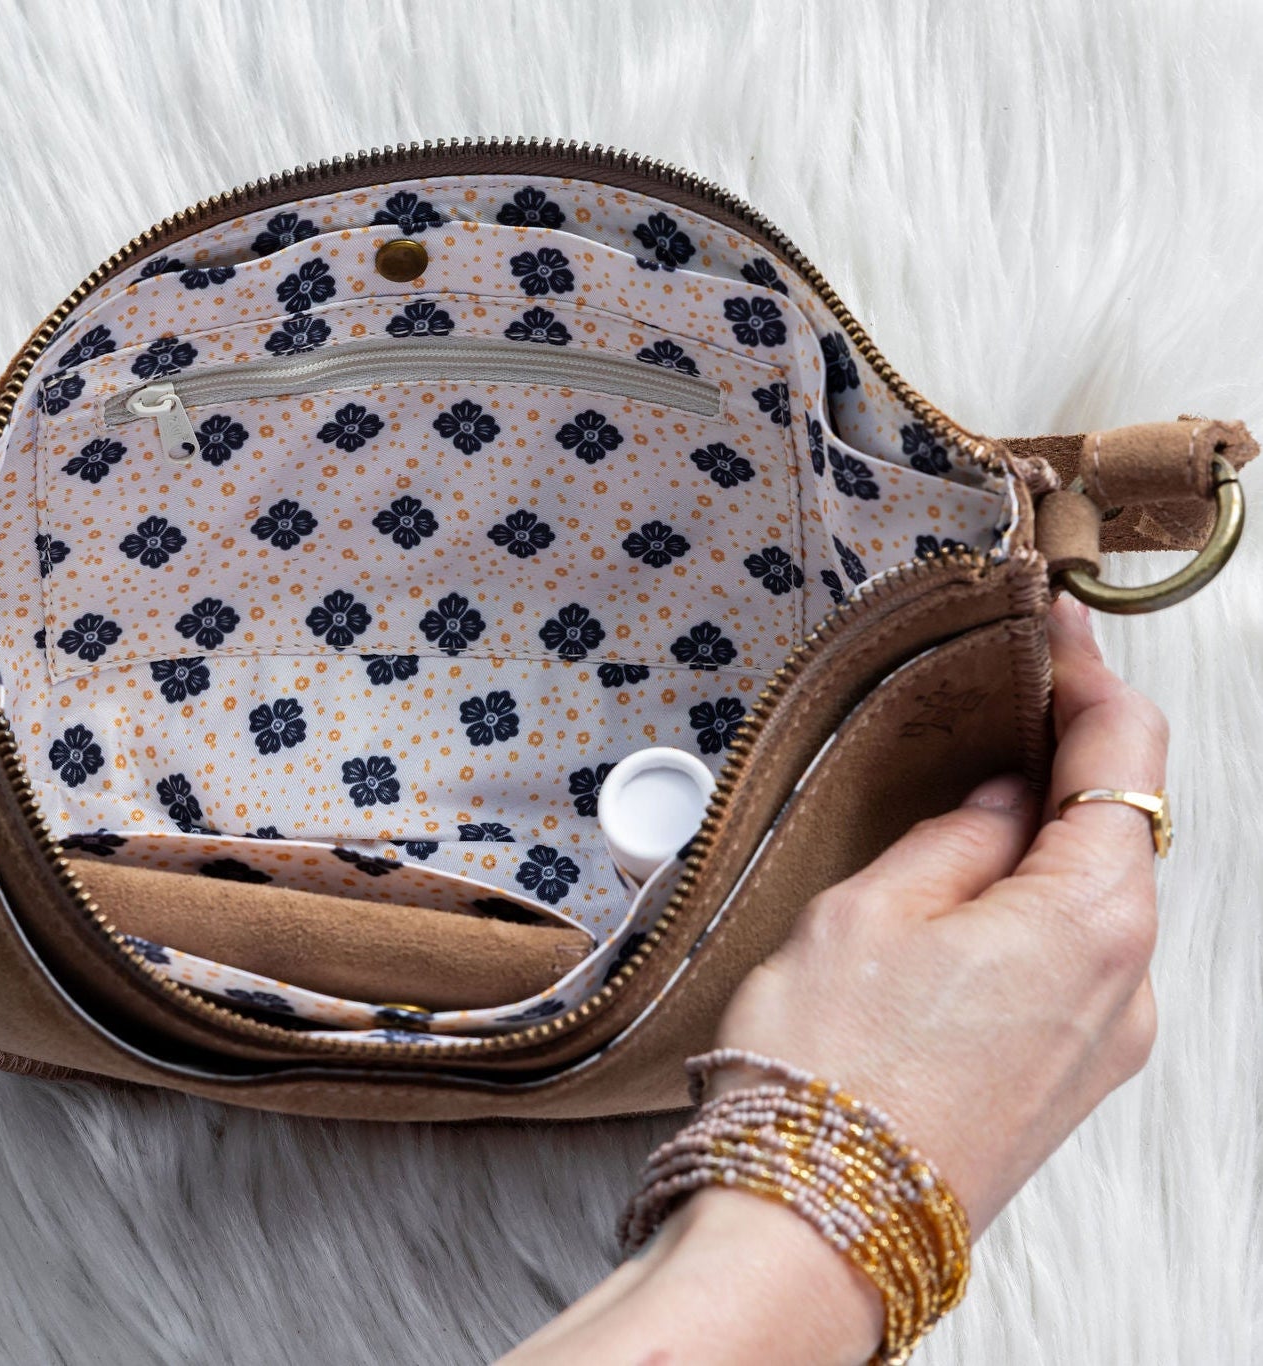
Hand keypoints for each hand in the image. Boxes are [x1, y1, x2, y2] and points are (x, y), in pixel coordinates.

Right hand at [507, 594, 1164, 1363]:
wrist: (807, 1232)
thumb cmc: (828, 1075)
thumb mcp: (870, 912)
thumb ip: (954, 838)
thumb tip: (998, 802)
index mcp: (1092, 919)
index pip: (1124, 758)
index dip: (1092, 675)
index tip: (1057, 620)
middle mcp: (1127, 989)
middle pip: (1121, 835)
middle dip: (1067, 761)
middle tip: (1002, 702)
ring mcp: (1101, 1049)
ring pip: (1090, 907)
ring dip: (1041, 845)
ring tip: (960, 808)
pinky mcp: (1062, 1088)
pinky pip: (1068, 969)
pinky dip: (1030, 915)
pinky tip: (963, 905)